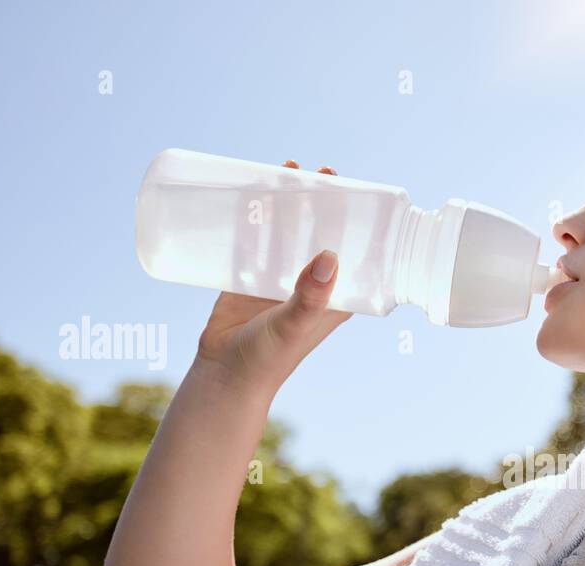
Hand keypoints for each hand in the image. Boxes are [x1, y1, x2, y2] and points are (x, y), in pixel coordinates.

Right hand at [196, 161, 352, 391]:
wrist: (224, 375)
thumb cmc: (269, 358)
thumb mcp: (296, 324)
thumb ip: (311, 295)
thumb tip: (331, 255)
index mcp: (331, 298)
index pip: (353, 255)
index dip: (358, 225)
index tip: (359, 192)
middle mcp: (308, 286)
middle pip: (319, 235)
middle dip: (322, 204)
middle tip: (319, 171)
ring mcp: (277, 281)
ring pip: (286, 233)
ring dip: (287, 205)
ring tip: (286, 172)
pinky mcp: (245, 279)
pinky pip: (252, 241)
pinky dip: (252, 219)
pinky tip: (248, 192)